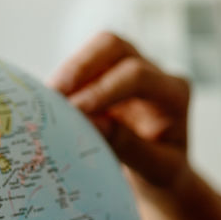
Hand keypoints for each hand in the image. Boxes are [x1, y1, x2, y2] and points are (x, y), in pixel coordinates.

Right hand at [49, 32, 220, 219]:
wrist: (161, 173)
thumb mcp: (154, 169)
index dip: (103, 89)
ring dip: (68, 73)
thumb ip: (128, 146)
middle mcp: (156, 73)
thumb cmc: (163, 173)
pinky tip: (47, 104)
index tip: (74, 110)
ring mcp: (132, 68)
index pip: (138, 76)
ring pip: (95, 50)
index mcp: (175, 94)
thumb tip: (92, 120)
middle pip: (115, 46)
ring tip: (45, 101)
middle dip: (80, 66)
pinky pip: (83, 66)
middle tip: (53, 94)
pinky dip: (65, 82)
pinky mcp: (109, 75)